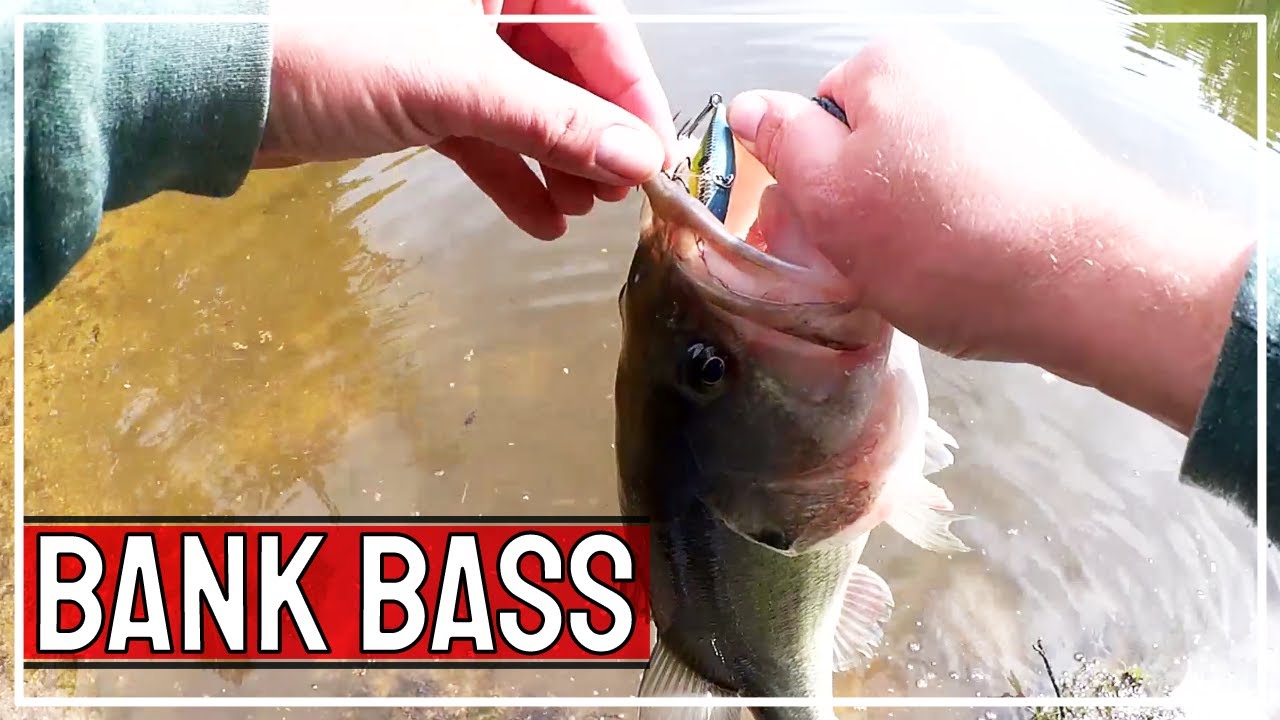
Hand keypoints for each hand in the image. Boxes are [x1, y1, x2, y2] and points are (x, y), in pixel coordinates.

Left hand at [257, 0, 678, 239]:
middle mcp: (479, 0)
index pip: (598, 24)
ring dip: (557, 160)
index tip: (656, 155)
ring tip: (581, 210)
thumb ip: (557, 121)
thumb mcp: (460, 82)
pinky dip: (510, 173)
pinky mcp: (415, 93)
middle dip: (592, 134)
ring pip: (525, 105)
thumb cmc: (328, 47)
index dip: (632, 93)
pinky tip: (540, 217)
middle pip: (565, 67)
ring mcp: (445, 47)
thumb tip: (639, 158)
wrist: (214, 86)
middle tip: (618, 192)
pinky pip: (482, 133)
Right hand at [727, 34, 1253, 433]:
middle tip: (872, 257)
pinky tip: (968, 265)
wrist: (1082, 280)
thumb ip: (781, 142)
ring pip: (918, 174)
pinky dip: (959, 228)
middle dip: (863, 201)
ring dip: (910, 221)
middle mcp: (951, 71)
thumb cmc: (949, 243)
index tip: (827, 226)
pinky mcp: (1038, 158)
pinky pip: (968, 193)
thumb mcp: (830, 197)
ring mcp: (1001, 111)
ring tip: (928, 268)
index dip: (812, 181)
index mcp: (890, 64)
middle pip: (869, 143)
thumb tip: (750, 111)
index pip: (813, 117)